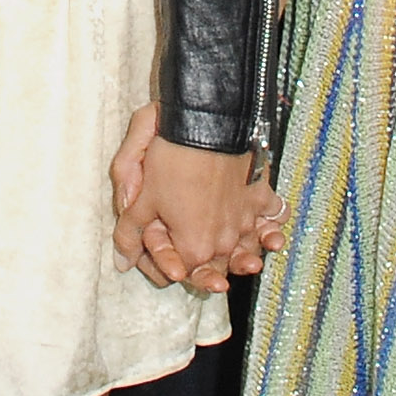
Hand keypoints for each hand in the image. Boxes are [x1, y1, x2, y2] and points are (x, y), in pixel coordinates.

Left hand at [109, 104, 284, 292]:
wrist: (208, 122)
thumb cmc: (172, 159)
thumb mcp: (141, 198)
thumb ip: (130, 235)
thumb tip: (122, 262)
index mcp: (194, 248)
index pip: (182, 272)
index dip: (167, 262)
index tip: (162, 250)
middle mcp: (225, 240)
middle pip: (217, 265)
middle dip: (206, 264)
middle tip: (196, 254)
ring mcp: (247, 219)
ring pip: (248, 246)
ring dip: (244, 251)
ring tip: (244, 255)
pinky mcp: (262, 195)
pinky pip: (274, 216)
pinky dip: (271, 222)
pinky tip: (270, 226)